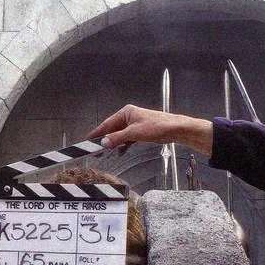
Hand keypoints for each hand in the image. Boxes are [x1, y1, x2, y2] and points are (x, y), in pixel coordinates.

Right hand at [87, 104, 212, 156]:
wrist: (176, 129)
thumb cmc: (159, 126)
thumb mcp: (134, 133)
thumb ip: (117, 138)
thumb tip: (104, 142)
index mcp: (126, 112)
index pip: (107, 123)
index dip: (97, 132)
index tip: (88, 139)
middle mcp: (129, 116)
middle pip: (112, 129)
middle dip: (104, 139)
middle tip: (94, 149)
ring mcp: (135, 124)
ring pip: (119, 134)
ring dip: (113, 143)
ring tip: (105, 152)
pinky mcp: (140, 131)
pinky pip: (127, 138)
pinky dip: (122, 144)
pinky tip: (120, 151)